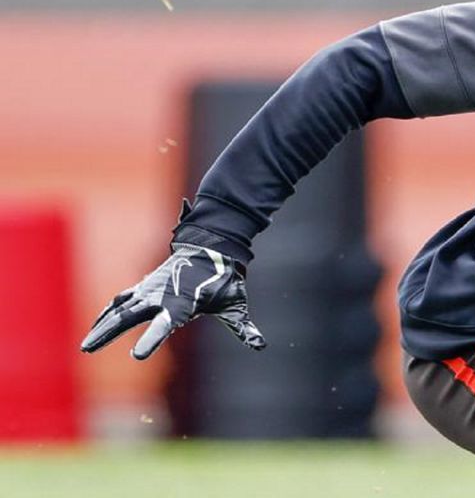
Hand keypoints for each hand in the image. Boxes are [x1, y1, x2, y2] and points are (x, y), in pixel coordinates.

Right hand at [80, 243, 265, 358]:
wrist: (212, 248)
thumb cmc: (224, 280)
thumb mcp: (235, 304)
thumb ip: (244, 327)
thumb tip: (260, 345)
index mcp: (183, 303)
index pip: (165, 325)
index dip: (151, 339)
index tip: (137, 355)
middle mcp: (162, 295)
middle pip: (130, 315)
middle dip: (108, 332)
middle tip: (88, 350)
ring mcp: (150, 288)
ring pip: (120, 307)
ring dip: (102, 325)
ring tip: (85, 346)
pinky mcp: (145, 285)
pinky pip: (121, 300)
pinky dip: (107, 312)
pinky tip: (96, 325)